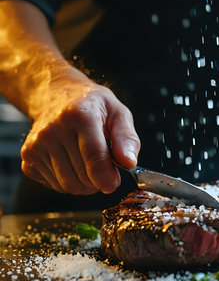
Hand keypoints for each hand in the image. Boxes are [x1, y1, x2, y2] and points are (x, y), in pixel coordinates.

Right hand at [20, 69, 139, 194]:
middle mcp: (53, 129)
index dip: (108, 177)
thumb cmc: (92, 106)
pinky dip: (69, 182)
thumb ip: (127, 138)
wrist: (56, 95)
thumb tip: (129, 162)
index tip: (114, 182)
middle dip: (98, 181)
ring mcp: (36, 144)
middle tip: (105, 170)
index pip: (95, 158)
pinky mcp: (28, 156)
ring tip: (90, 166)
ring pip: (67, 185)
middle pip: (81, 176)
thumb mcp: (118, 113)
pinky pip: (54, 185)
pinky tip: (72, 163)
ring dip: (85, 185)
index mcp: (80, 115)